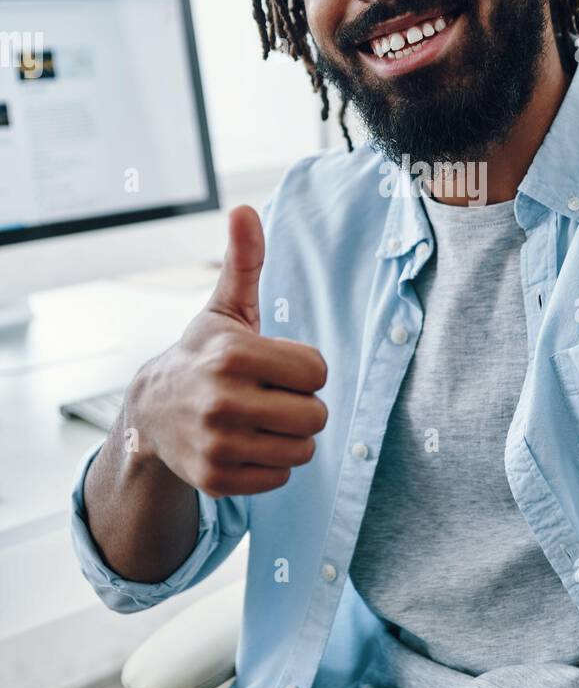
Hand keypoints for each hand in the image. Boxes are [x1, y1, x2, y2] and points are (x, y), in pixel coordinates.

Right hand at [129, 205, 327, 496]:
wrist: (152, 412)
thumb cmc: (204, 354)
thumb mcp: (225, 307)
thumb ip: (245, 260)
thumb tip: (245, 208)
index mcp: (233, 355)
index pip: (317, 371)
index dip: (304, 368)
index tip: (276, 365)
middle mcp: (223, 401)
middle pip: (316, 414)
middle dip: (302, 404)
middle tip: (272, 396)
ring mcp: (218, 444)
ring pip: (303, 448)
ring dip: (291, 435)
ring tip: (262, 419)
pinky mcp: (216, 480)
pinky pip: (281, 476)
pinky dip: (271, 463)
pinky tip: (246, 443)